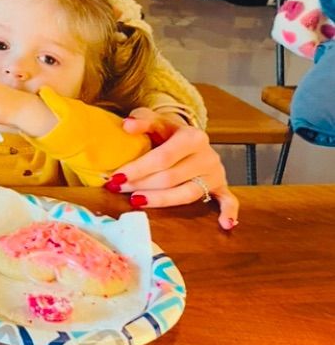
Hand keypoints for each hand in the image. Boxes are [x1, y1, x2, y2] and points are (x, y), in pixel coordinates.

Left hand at [112, 108, 239, 230]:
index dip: (138, 169)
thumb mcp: (156, 120)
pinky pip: (228, 200)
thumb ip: (142, 120)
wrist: (188, 136)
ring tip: (136, 201)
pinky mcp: (221, 186)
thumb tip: (127, 125)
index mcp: (192, 137)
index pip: (162, 157)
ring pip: (188, 194)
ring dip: (160, 200)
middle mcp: (207, 156)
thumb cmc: (167, 131)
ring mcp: (216, 173)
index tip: (116, 177)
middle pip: (171, 178)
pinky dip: (229, 212)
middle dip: (141, 185)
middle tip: (118, 189)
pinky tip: (225, 224)